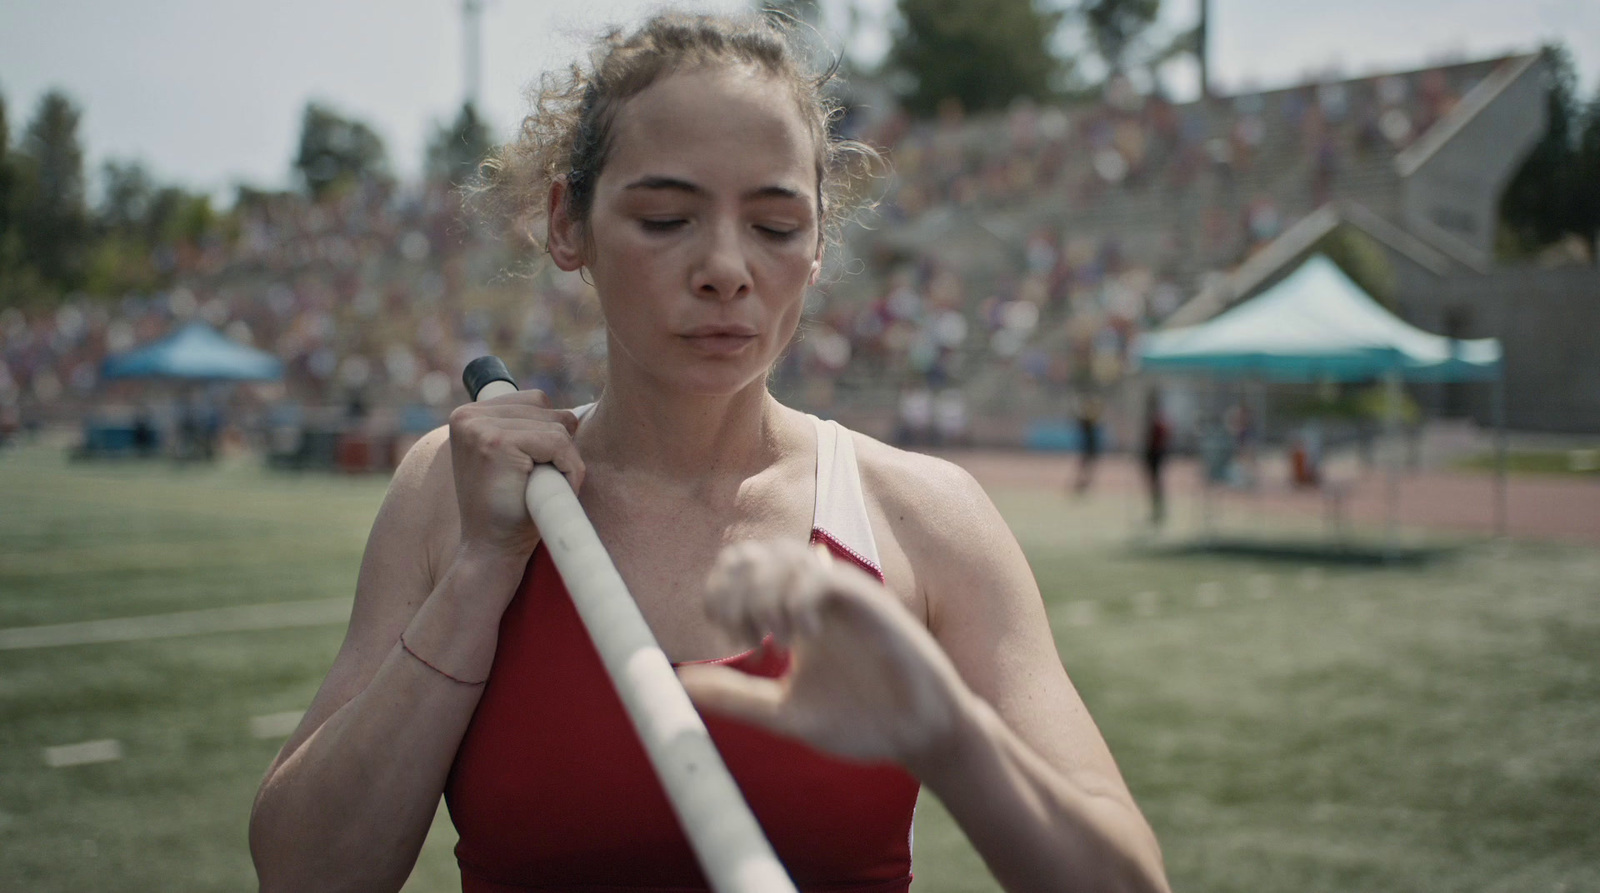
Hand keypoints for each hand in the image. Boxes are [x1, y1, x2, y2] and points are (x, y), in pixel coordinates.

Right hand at [447, 391, 582, 559]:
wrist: (491, 551)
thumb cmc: (511, 509)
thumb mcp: (517, 459)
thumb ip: (528, 428)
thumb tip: (573, 413)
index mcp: (470, 415)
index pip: (535, 401)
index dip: (549, 435)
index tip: (531, 471)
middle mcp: (467, 415)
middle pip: (546, 408)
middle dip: (558, 447)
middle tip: (538, 484)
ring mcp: (478, 427)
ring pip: (556, 425)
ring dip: (564, 460)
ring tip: (540, 489)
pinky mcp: (495, 442)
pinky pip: (557, 442)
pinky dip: (568, 468)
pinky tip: (547, 492)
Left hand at [678, 540, 973, 769]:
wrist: (918, 736)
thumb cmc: (860, 721)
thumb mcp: (784, 712)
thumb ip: (736, 695)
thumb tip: (681, 682)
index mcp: (790, 612)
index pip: (739, 570)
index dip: (720, 593)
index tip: (732, 638)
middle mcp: (813, 594)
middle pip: (753, 554)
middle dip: (735, 592)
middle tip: (748, 637)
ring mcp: (842, 594)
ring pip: (785, 557)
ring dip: (766, 597)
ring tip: (779, 641)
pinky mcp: (872, 603)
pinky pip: (824, 577)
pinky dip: (801, 601)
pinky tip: (805, 636)